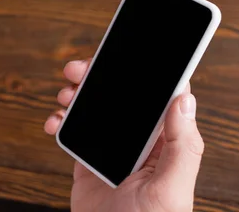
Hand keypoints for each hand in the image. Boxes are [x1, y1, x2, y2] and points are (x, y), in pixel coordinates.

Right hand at [45, 59, 203, 211]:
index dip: (141, 69)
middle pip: (119, 93)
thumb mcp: (170, 187)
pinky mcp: (88, 156)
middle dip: (97, 76)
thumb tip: (184, 99)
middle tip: (78, 69)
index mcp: (164, 138)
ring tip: (64, 96)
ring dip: (76, 94)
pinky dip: (60, 121)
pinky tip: (54, 123)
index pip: (157, 93)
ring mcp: (111, 145)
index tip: (121, 52)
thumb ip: (181, 145)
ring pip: (93, 106)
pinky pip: (73, 129)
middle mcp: (139, 137)